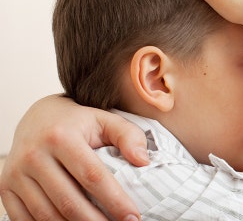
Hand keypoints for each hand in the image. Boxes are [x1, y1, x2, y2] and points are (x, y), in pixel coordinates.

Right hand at [0, 95, 147, 220]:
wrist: (37, 117)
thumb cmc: (78, 122)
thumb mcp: (106, 120)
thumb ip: (129, 136)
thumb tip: (143, 161)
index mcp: (61, 137)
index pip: (93, 176)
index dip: (115, 200)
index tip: (133, 217)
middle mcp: (34, 155)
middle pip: (69, 201)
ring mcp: (16, 174)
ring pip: (47, 215)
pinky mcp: (5, 188)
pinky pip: (26, 219)